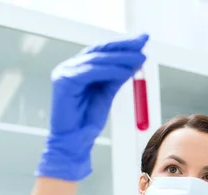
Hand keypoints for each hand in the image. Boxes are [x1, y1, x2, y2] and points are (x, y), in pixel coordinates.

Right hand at [36, 34, 147, 180]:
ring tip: (140, 57)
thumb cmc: (86, 121)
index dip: (123, 44)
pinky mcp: (64, 82)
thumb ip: (117, 77)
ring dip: (121, 57)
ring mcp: (65, 73)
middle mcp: (70, 67)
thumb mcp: (107, 94)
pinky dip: (110, 70)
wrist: (74, 141)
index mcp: (79, 68)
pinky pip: (91, 72)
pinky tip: (126, 70)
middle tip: (143, 42)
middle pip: (100, 50)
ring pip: (97, 59)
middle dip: (124, 45)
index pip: (103, 51)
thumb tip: (134, 62)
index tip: (142, 41)